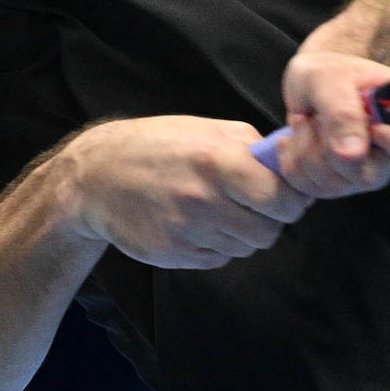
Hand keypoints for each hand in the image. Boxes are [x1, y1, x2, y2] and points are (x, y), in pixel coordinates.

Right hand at [59, 116, 313, 269]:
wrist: (96, 176)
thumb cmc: (158, 146)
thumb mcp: (207, 130)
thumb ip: (253, 147)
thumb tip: (292, 171)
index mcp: (217, 160)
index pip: (281, 198)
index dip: (292, 201)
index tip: (287, 195)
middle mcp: (202, 199)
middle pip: (267, 232)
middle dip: (270, 221)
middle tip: (256, 206)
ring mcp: (185, 231)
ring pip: (244, 248)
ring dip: (243, 234)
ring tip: (221, 210)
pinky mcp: (171, 254)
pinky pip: (218, 260)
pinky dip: (218, 246)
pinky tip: (199, 223)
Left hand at [276, 50, 389, 198]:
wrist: (307, 84)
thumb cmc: (328, 74)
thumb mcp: (329, 78)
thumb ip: (342, 110)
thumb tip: (353, 155)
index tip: (374, 126)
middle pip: (372, 174)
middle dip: (331, 146)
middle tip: (318, 114)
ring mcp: (369, 170)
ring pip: (337, 184)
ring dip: (307, 150)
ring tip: (305, 120)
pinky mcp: (341, 184)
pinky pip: (313, 188)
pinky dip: (294, 162)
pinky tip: (295, 139)